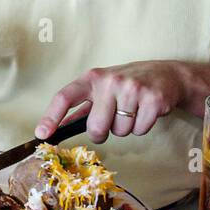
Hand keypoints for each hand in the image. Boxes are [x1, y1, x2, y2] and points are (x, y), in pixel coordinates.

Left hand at [36, 61, 188, 142]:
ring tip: (133, 110)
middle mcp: (110, 81)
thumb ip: (82, 107)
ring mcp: (132, 89)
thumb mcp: (102, 88)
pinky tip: (145, 111)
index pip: (65, 97)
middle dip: (101, 133)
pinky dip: (142, 127)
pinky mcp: (153, 100)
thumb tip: (57, 128)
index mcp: (92, 78)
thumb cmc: (127, 84)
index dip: (51, 117)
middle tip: (111, 121)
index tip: (42, 134)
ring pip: (120, 131)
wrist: (168, 75)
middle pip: (96, 128)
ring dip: (125, 128)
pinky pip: (139, 131)